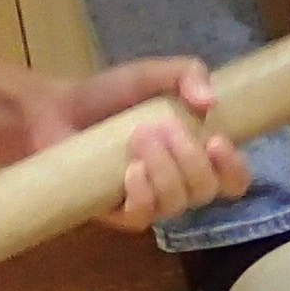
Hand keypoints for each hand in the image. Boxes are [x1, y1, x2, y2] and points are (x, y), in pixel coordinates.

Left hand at [0, 56, 250, 230]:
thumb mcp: (150, 74)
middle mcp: (178, 183)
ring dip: (164, 170)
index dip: (234, 167)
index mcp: (195, 154)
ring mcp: (149, 201)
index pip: (233, 178)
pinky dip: (143, 194)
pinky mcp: (118, 214)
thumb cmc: (107, 95)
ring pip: (177, 204)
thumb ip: (186, 73)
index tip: (217, 141)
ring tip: (139, 137)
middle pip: (207, 191)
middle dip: (190, 158)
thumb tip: (211, 101)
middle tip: (160, 127)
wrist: (55, 111)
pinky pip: (143, 218)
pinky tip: (130, 172)